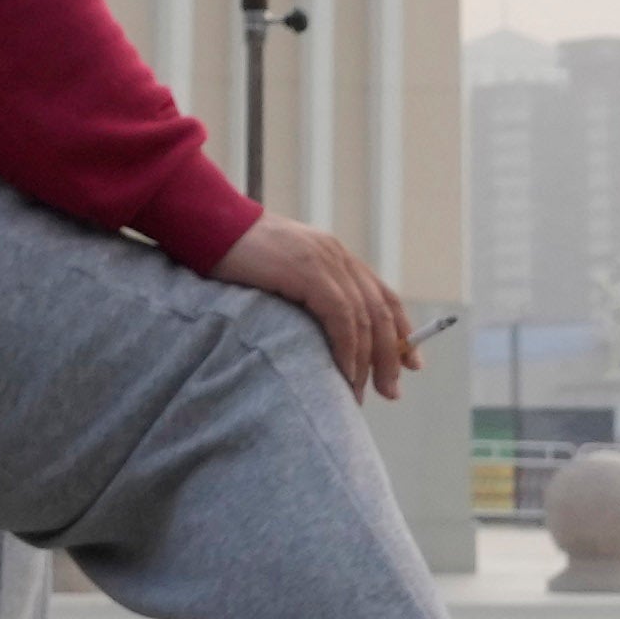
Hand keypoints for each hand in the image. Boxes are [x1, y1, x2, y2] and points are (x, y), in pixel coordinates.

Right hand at [218, 213, 434, 404]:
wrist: (208, 224)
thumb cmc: (233, 255)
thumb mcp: (279, 273)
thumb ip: (304, 293)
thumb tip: (317, 337)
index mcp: (334, 255)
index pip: (382, 295)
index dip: (400, 332)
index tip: (411, 364)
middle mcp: (337, 256)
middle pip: (380, 311)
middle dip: (390, 356)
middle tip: (390, 392)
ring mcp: (325, 261)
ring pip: (364, 319)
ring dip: (366, 362)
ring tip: (360, 394)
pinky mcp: (309, 272)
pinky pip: (341, 318)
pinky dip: (347, 350)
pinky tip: (343, 374)